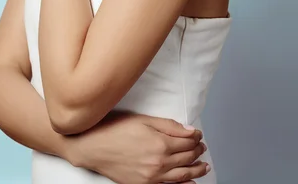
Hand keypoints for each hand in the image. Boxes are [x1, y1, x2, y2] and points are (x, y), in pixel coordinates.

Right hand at [63, 110, 209, 183]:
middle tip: (202, 148)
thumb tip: (191, 131)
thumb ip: (169, 126)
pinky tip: (190, 183)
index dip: (196, 138)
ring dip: (196, 170)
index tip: (199, 135)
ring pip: (182, 175)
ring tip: (204, 166)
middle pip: (186, 158)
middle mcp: (159, 163)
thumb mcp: (143, 120)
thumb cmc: (115, 129)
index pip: (187, 143)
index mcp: (160, 144)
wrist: (93, 147)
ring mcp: (152, 177)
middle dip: (197, 152)